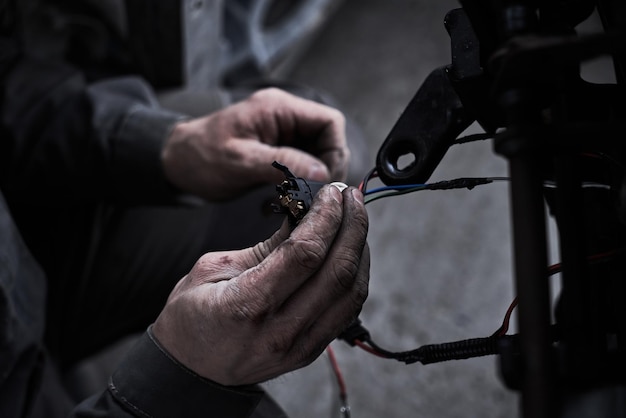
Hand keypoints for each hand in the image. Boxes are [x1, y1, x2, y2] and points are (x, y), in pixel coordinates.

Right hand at [152, 185, 368, 385]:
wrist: (190, 369)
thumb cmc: (192, 314)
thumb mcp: (212, 268)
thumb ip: (265, 246)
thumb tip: (305, 215)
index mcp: (247, 304)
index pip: (305, 254)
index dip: (326, 217)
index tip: (332, 192)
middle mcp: (280, 330)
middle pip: (338, 271)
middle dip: (352, 225)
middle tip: (351, 196)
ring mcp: (300, 346)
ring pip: (352, 292)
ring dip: (360, 249)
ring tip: (355, 218)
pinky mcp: (311, 350)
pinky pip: (348, 310)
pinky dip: (357, 276)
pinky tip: (353, 252)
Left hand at [161, 88, 348, 199]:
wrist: (177, 162)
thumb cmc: (200, 156)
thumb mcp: (240, 161)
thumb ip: (282, 164)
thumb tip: (322, 173)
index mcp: (278, 108)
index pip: (330, 122)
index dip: (335, 153)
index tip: (323, 182)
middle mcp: (285, 117)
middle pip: (328, 141)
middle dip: (323, 172)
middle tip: (308, 199)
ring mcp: (283, 134)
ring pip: (318, 157)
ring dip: (310, 182)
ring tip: (291, 202)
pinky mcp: (278, 151)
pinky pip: (303, 167)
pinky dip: (298, 186)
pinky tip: (281, 201)